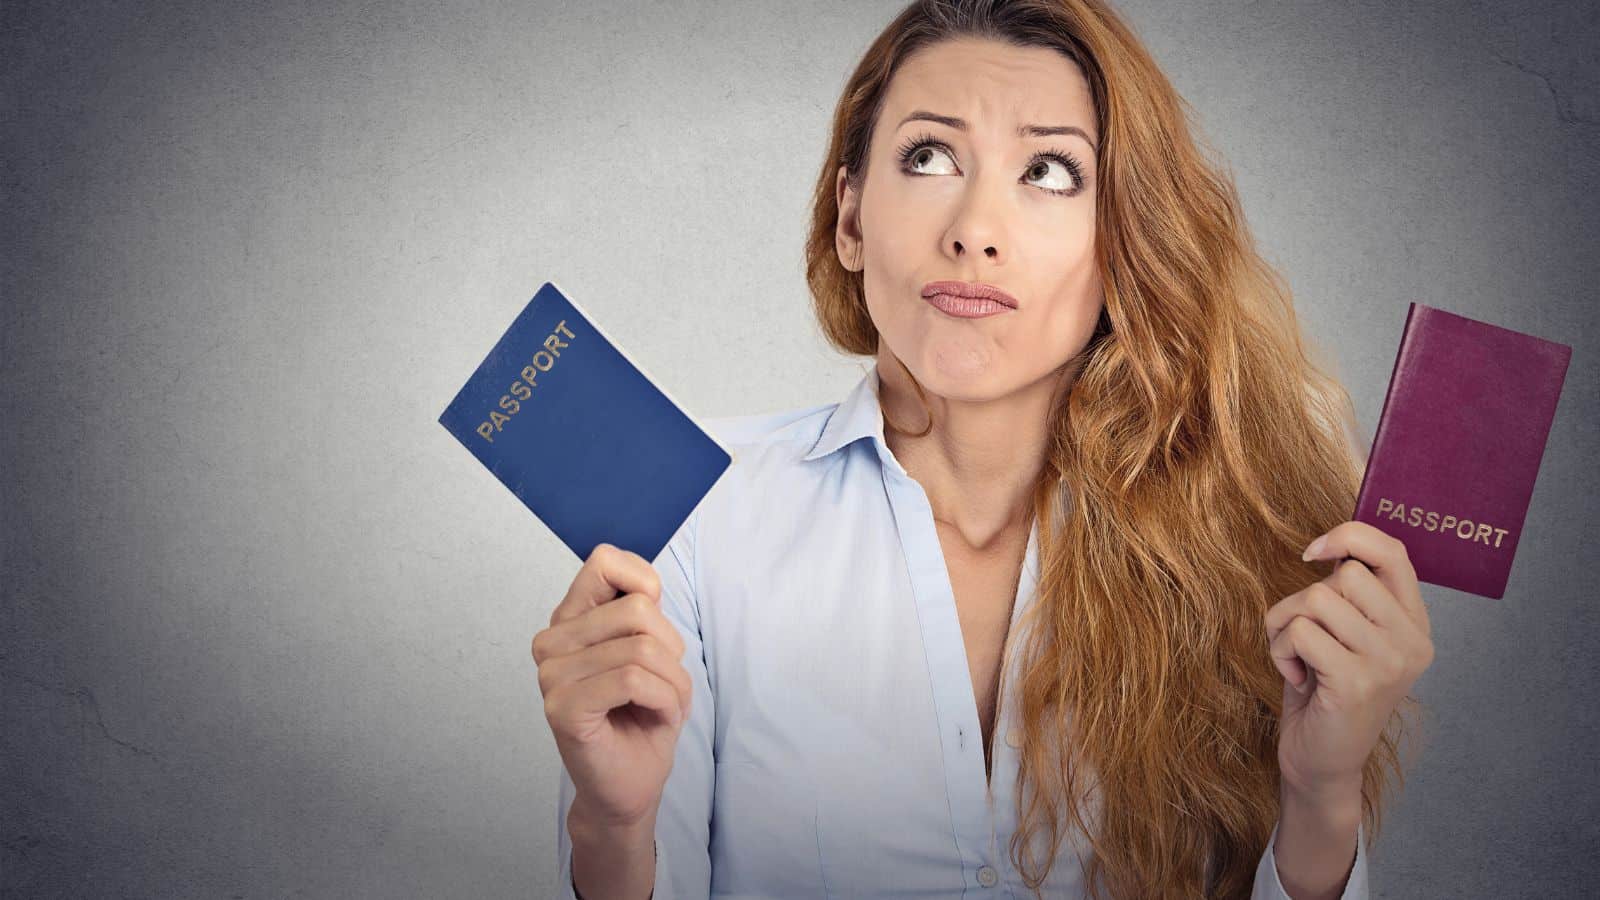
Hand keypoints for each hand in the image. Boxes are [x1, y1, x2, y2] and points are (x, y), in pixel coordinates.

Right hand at [533, 542, 692, 829]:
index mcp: (570, 621)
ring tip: (664, 706)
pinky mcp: (561, 707)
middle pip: (638, 610)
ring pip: (642, 648)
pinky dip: (665, 700)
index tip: (655, 628)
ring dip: (674, 683)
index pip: (605, 561)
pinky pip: (633, 680)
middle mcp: (552, 643)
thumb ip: (640, 609)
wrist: (629, 786)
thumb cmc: (641, 718)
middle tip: (667, 685)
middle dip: (672, 650)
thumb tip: (645, 583)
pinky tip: (656, 718)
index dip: (645, 583)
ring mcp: (551, 676)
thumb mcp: (651, 650)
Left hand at [1264, 521, 1434, 799]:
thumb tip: (1331, 545)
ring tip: (1295, 658)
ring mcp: (1389, 662)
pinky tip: (1296, 678)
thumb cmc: (1324, 689)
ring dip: (1284, 626)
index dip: (1349, 536)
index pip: (1394, 552)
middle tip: (1300, 636)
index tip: (1313, 553)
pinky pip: (1299, 632)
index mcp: (1414, 622)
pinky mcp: (1358, 681)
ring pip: (1316, 599)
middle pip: (1345, 575)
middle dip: (1302, 599)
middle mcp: (1412, 641)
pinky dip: (1280, 651)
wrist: (1322, 762)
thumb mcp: (1345, 635)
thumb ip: (1350, 596)